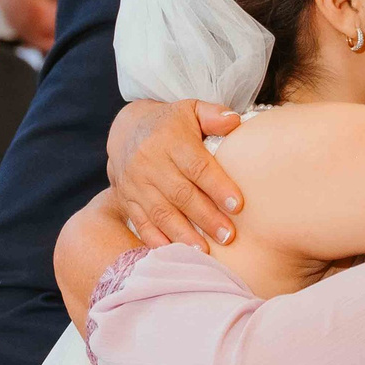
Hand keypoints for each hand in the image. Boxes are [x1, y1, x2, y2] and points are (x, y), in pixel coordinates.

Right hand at [105, 99, 245, 250]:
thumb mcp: (191, 110)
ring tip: (206, 252)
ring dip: (184, 235)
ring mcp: (135, 184)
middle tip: (228, 236)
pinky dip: (158, 241)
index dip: (217, 186)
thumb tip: (235, 122)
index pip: (196, 165)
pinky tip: (176, 254)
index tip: (238, 205)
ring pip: (161, 213)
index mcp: (169, 139)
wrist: (126, 130)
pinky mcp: (127, 200)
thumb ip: (214, 115)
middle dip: (206, 217)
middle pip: (180, 194)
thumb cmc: (171, 124)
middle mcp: (149, 162)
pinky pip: (142, 224)